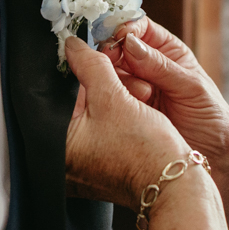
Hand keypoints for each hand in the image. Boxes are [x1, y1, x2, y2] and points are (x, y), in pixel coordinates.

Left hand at [63, 35, 187, 208]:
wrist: (174, 183)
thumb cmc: (145, 150)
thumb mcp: (114, 97)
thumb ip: (90, 65)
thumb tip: (73, 46)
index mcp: (54, 148)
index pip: (57, 96)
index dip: (79, 72)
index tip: (94, 60)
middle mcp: (62, 164)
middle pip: (73, 108)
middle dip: (96, 89)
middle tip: (122, 84)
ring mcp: (80, 171)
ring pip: (89, 120)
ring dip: (110, 103)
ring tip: (135, 100)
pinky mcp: (98, 173)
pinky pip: (99, 136)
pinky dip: (113, 122)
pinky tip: (133, 117)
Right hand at [105, 19, 228, 181]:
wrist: (211, 160)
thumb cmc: (212, 121)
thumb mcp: (192, 89)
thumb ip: (162, 66)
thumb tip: (130, 42)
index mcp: (169, 52)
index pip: (141, 28)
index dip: (127, 28)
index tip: (119, 37)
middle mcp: (148, 67)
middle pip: (119, 48)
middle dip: (115, 54)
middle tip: (116, 63)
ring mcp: (134, 89)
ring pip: (111, 72)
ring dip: (118, 79)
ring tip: (142, 95)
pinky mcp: (125, 110)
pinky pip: (110, 96)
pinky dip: (112, 97)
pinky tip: (127, 105)